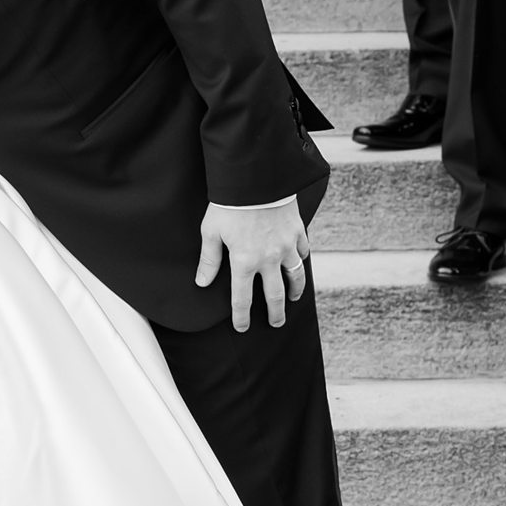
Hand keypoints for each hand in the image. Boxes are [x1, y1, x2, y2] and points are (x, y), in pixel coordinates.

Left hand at [195, 194, 309, 333]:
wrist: (256, 178)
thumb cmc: (229, 204)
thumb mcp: (211, 231)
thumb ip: (209, 259)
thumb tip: (202, 282)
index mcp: (244, 262)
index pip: (242, 299)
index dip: (241, 316)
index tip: (242, 327)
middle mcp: (268, 259)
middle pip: (274, 295)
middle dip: (275, 314)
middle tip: (275, 324)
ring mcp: (286, 246)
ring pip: (295, 276)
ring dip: (294, 291)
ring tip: (292, 299)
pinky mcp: (297, 232)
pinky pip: (303, 252)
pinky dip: (301, 260)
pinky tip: (299, 264)